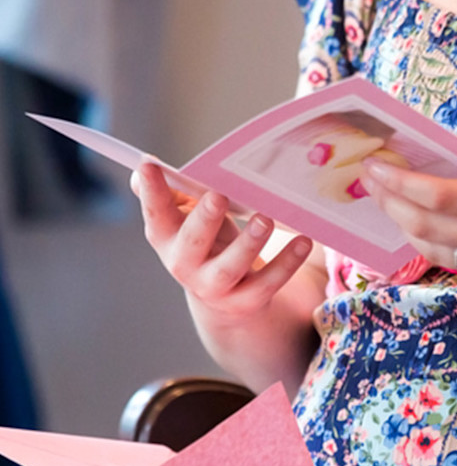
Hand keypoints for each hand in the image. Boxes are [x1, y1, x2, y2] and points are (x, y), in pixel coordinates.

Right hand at [131, 163, 312, 319]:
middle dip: (203, 219)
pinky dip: (287, 263)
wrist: (224, 299)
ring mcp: (215, 286)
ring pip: (229, 268)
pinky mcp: (246, 300)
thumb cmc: (207, 242)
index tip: (149, 165)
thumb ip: (171, 193)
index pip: (155, 214)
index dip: (151, 191)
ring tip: (266, 220)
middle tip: (217, 195)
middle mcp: (185, 265)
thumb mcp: (188, 218)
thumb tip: (143, 168)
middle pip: (191, 244)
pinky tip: (304, 242)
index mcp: (168, 239)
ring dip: (248, 243)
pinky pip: (267, 283)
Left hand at [364, 130, 456, 306]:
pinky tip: (431, 225)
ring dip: (406, 227)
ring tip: (392, 203)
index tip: (375, 167)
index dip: (399, 183)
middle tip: (372, 184)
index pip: (437, 196)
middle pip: (423, 226)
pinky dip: (440, 243)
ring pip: (434, 250)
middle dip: (390, 204)